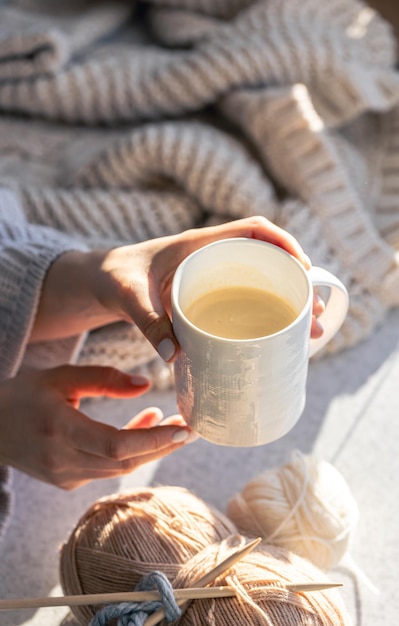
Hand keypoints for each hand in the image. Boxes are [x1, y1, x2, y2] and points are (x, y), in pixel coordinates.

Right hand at [0, 365, 192, 489]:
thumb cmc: (23, 395)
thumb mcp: (61, 377)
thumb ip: (104, 378)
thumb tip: (146, 385)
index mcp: (60, 430)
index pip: (117, 445)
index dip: (154, 440)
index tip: (185, 430)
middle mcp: (63, 460)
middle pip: (125, 461)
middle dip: (164, 445)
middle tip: (192, 429)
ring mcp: (64, 476)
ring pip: (119, 467)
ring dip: (149, 446)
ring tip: (173, 423)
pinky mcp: (66, 481)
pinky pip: (107, 469)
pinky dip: (129, 451)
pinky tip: (143, 427)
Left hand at [93, 216, 323, 359]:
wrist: (101, 281)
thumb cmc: (115, 278)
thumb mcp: (127, 296)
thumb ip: (145, 321)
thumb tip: (173, 354)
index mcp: (198, 243)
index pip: (253, 229)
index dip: (284, 242)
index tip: (304, 267)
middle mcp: (211, 257)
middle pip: (267, 259)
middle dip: (297, 282)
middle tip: (316, 313)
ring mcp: (212, 277)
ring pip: (260, 283)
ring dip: (287, 303)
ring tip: (309, 333)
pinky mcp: (208, 296)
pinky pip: (246, 300)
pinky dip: (266, 315)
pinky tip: (277, 340)